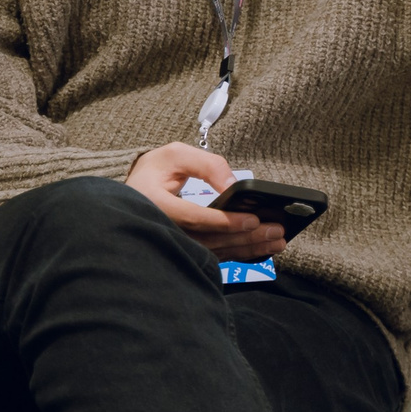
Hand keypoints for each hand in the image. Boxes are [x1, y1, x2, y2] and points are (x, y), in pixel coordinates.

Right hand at [125, 144, 281, 260]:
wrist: (133, 194)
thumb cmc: (153, 171)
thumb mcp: (175, 155)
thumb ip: (205, 165)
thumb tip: (232, 185)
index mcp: (155, 205)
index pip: (194, 218)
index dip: (224, 221)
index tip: (252, 219)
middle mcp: (163, 230)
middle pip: (210, 240)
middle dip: (246, 236)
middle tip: (276, 230)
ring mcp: (173, 245)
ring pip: (214, 252)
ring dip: (248, 248)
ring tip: (277, 241)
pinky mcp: (184, 251)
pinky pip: (214, 256)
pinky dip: (239, 254)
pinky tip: (260, 250)